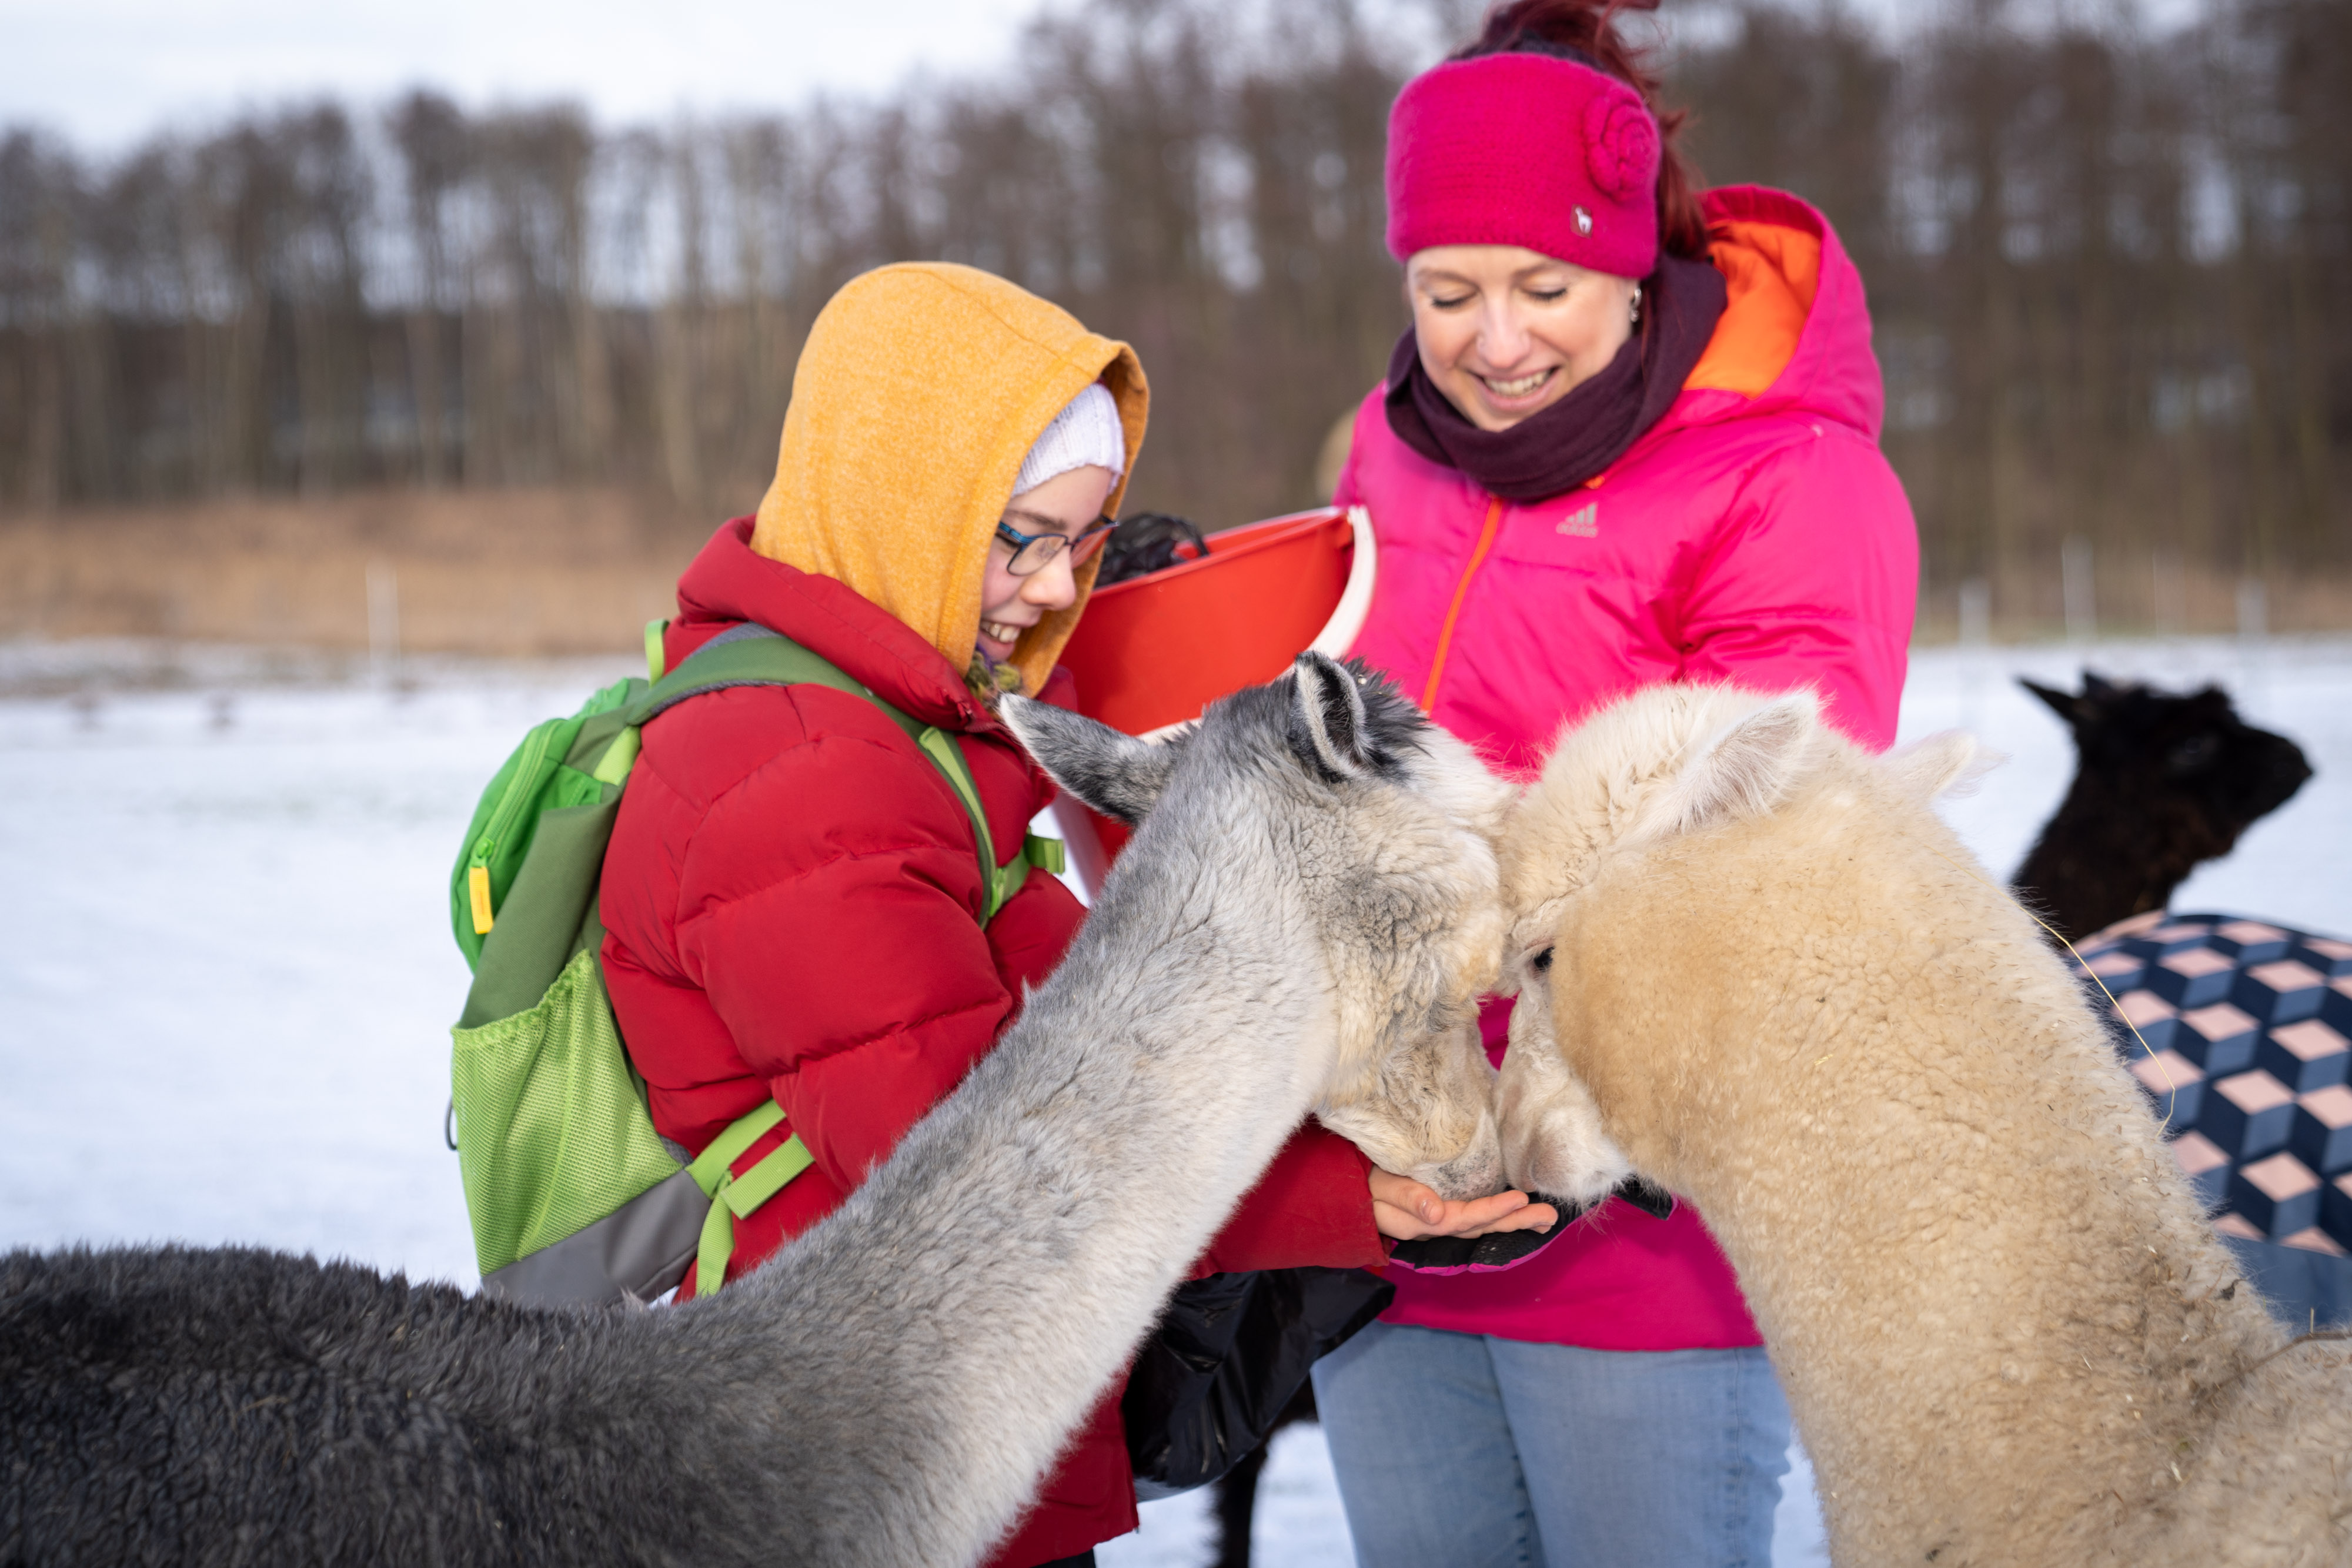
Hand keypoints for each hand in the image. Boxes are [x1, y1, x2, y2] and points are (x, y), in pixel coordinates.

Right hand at [1369, 1166, 1558, 1241]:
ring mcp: (1440, 1220)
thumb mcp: (1377, 1188)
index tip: (1520, 1198)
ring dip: (1513, 1220)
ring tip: (1544, 1217)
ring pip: (1482, 1224)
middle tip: (1549, 1215)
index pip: (1463, 1218)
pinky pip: (1475, 1217)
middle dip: (1515, 1221)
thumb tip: (1436, 1213)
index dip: (1492, 1209)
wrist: (1345, 1190)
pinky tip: (1518, 1211)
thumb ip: (1404, 1197)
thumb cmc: (1361, 1185)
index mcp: (1421, 1221)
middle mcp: (1436, 1225)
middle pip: (1481, 1226)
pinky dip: (1499, 1215)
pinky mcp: (1442, 1211)